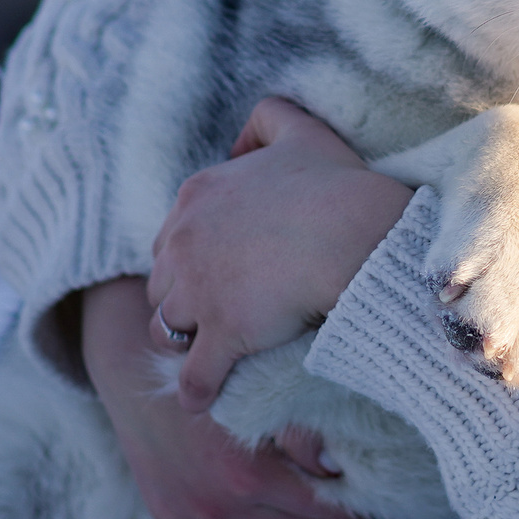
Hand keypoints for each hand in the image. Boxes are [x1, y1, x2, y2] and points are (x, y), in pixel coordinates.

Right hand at [78, 276, 354, 518]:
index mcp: (246, 477)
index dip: (352, 505)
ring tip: (329, 515)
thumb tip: (342, 466)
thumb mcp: (265, 397)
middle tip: (357, 503)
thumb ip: (303, 434)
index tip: (371, 494)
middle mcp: (218, 509)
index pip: (320, 510)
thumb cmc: (212, 378)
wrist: (136, 377)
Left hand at [147, 97, 413, 410]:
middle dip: (182, 296)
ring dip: (183, 341)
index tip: (220, 268)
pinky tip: (204, 398)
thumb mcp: (302, 133)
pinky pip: (194, 376)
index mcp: (196, 195)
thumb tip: (242, 142)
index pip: (172, 235)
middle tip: (215, 309)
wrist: (357, 236)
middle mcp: (183, 242)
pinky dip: (197, 389)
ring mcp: (197, 292)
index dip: (194, 255)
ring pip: (167, 328)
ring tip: (206, 352)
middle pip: (161, 281)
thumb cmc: (336, 186)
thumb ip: (269, 119)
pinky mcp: (220, 335)